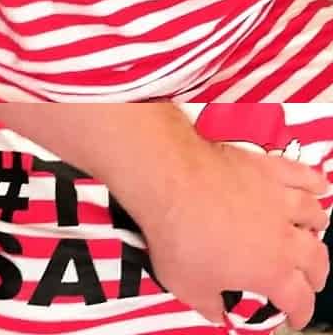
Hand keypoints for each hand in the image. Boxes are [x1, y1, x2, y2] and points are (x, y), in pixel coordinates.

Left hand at [141, 141, 328, 329]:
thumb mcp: (187, 285)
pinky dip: (313, 181)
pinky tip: (317, 185)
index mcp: (269, 271)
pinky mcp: (266, 168)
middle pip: (315, 259)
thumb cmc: (177, 237)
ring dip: (316, 227)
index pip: (298, 299)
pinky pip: (301, 174)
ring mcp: (278, 198)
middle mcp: (283, 236)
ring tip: (312, 231)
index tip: (295, 318)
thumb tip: (215, 313)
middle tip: (310, 280)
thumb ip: (207, 303)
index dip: (300, 313)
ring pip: (313, 215)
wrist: (170, 184)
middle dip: (316, 274)